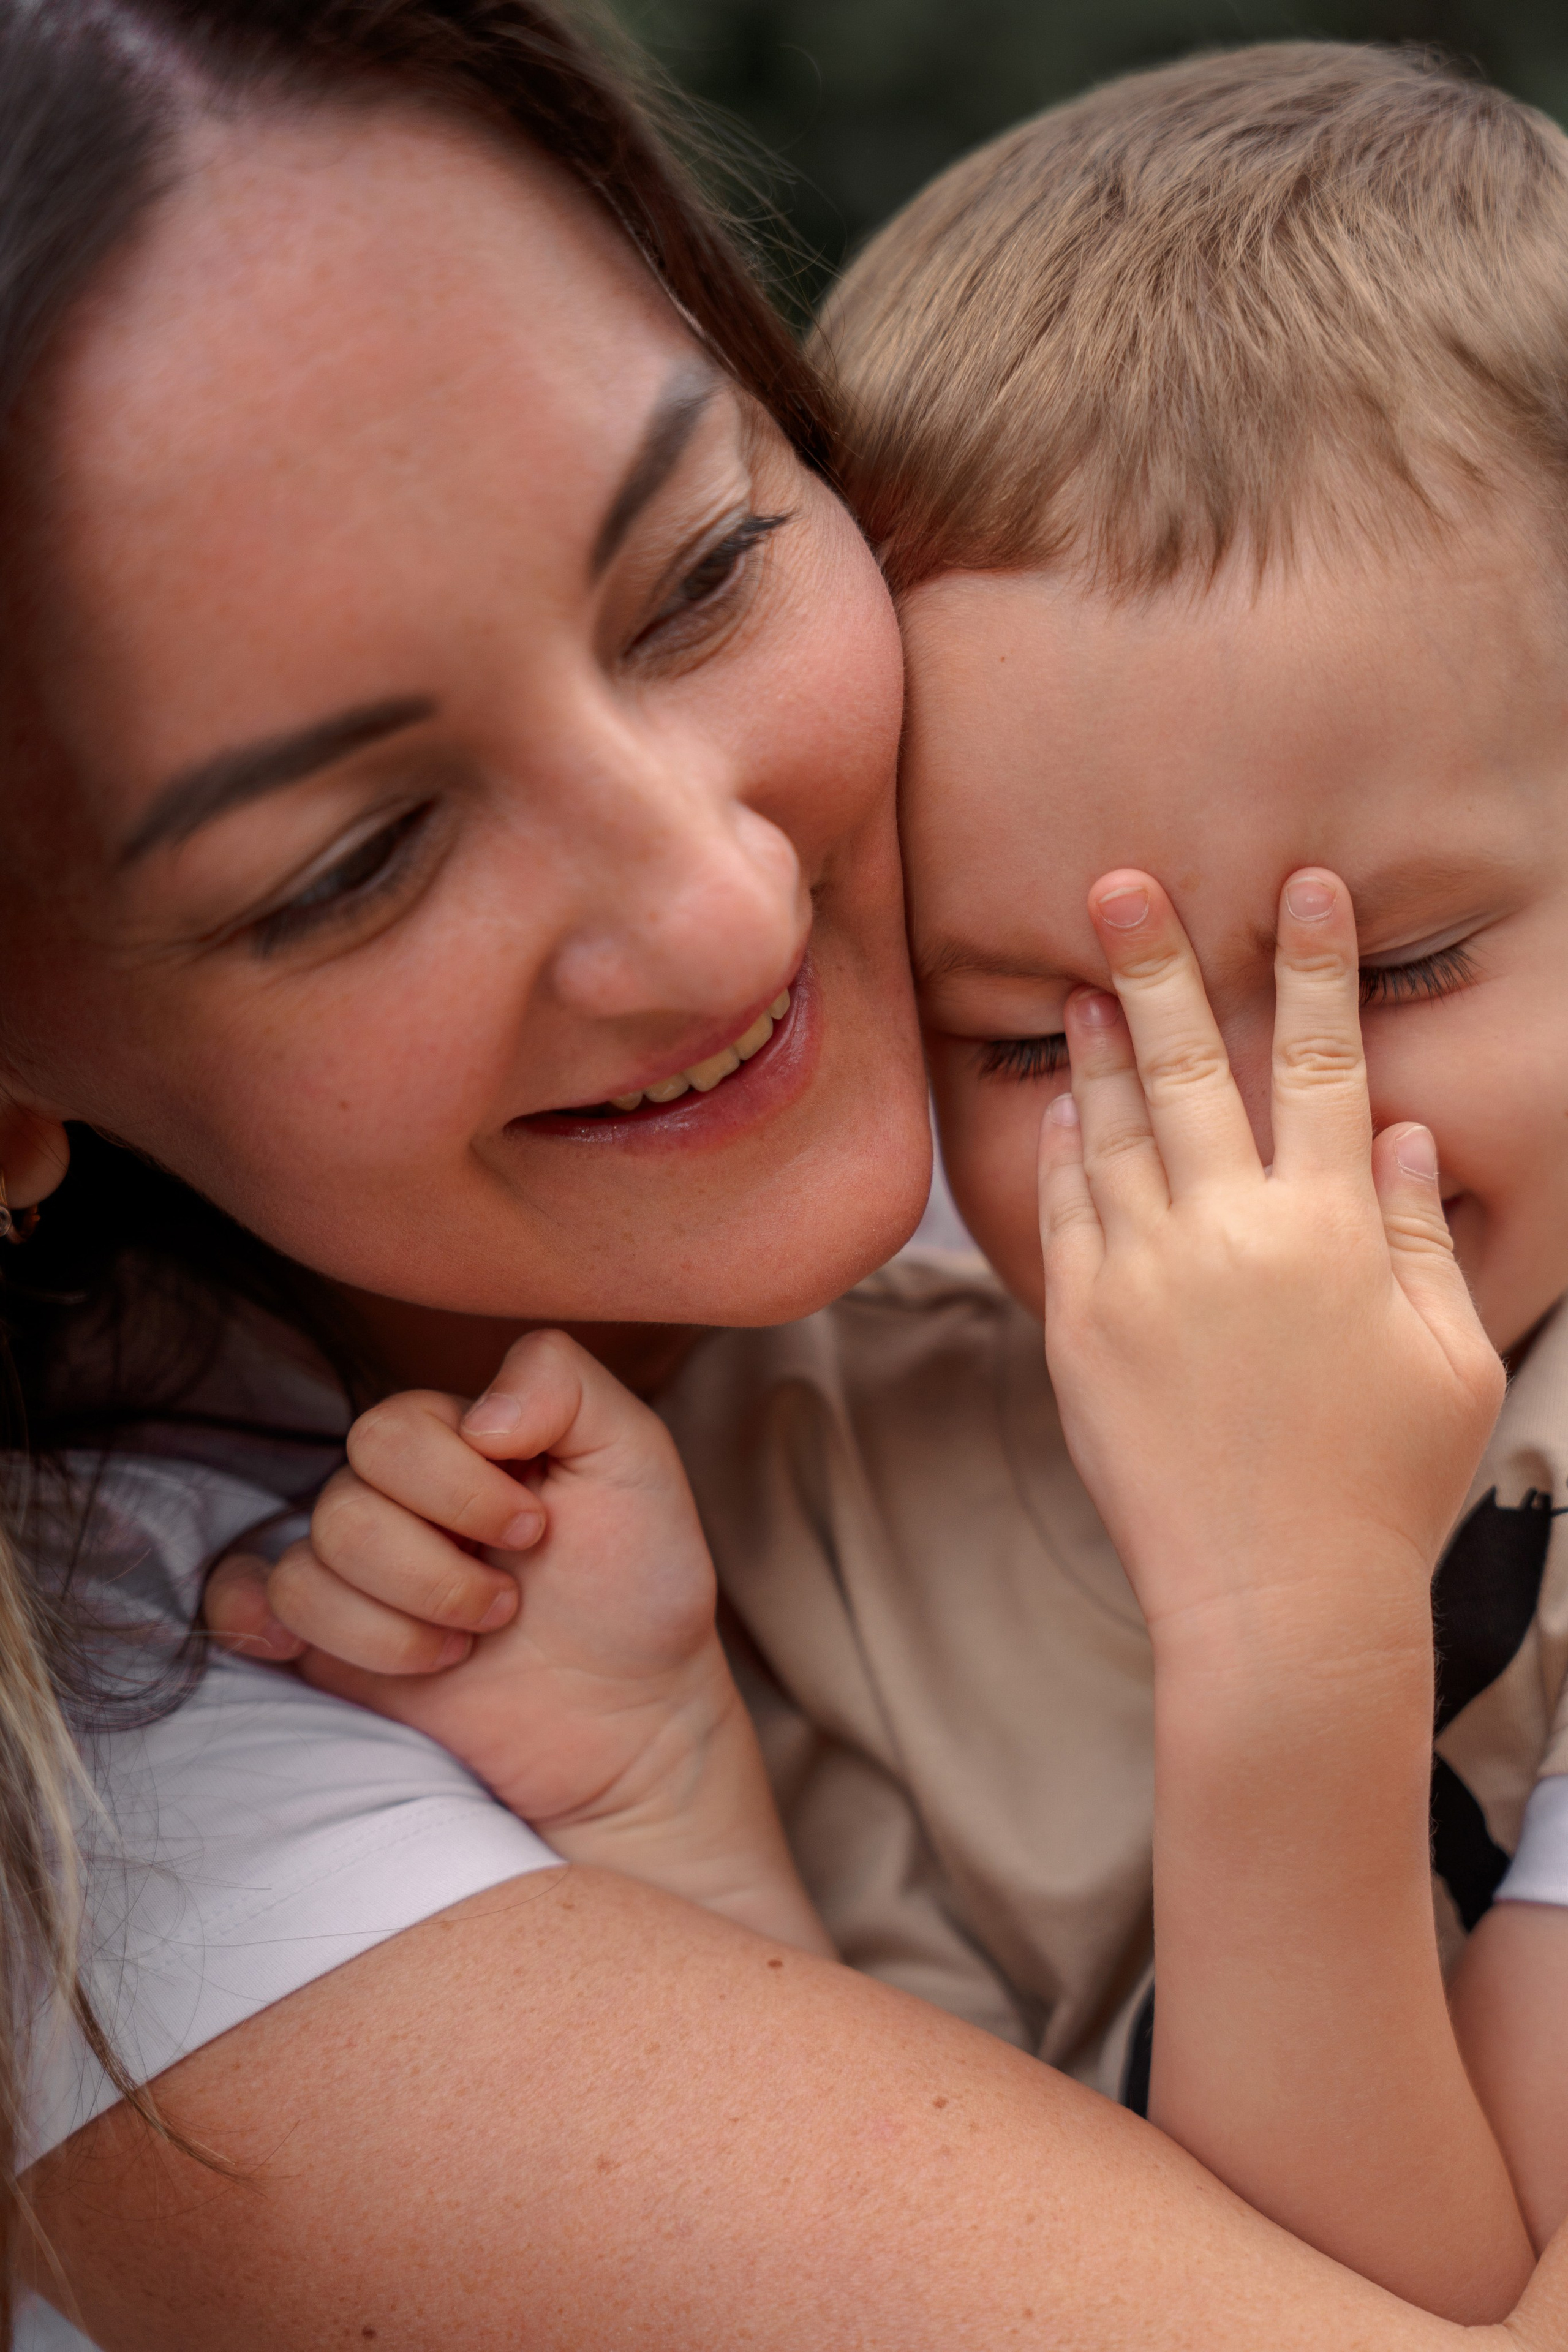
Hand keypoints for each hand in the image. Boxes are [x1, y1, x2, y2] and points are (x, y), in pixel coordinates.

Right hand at [204, 1333, 831, 1952]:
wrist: (632, 1724)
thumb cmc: (640, 1589)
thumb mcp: (638, 1463)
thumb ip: (566, 1386)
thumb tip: (474, 1415)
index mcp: (458, 1441)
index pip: (391, 1429)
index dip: (459, 1487)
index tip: (538, 1531)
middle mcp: (398, 1498)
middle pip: (341, 1503)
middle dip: (432, 1569)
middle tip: (508, 1605)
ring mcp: (361, 1573)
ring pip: (303, 1573)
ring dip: (397, 1627)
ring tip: (469, 1647)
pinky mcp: (334, 1646)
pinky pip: (247, 1607)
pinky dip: (254, 1622)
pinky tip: (296, 1649)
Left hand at [1037, 866, 1503, 1653]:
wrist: (1275, 1601)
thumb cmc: (1385, 1486)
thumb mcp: (1450, 1358)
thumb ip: (1423, 1233)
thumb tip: (1407, 1132)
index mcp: (1332, 1229)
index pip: (1326, 1063)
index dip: (1318, 965)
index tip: (1304, 882)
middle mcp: (1228, 1233)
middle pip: (1190, 1068)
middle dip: (1156, 964)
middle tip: (1117, 881)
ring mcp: (1142, 1278)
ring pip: (1111, 1130)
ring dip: (1097, 1046)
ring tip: (1080, 981)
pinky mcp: (1080, 1329)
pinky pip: (1063, 1212)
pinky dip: (1059, 1149)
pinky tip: (1059, 1105)